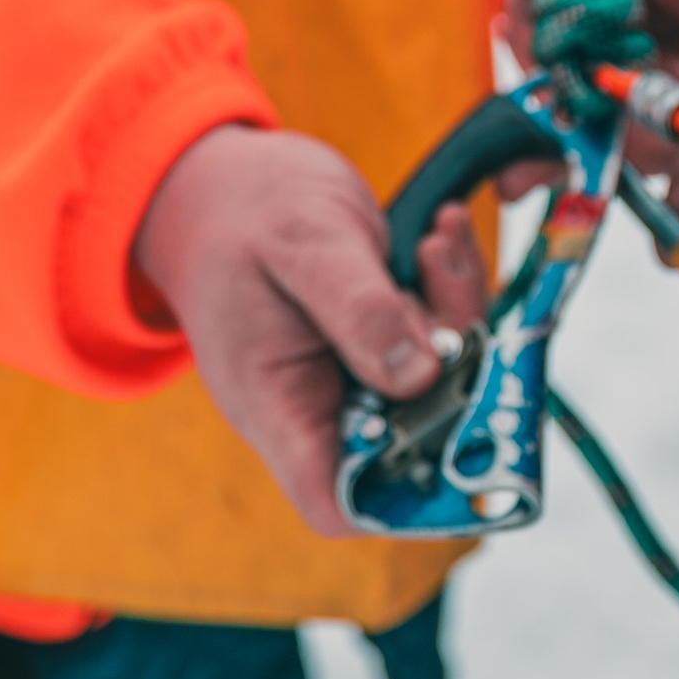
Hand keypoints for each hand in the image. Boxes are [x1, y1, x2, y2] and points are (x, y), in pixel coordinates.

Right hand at [132, 127, 489, 537]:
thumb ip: (359, 309)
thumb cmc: (242, 210)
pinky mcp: (380, 340)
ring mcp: (352, 374)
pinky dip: (451, 293)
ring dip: (458, 319)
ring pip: (439, 385)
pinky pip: (438, 339)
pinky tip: (439, 238)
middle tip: (446, 288)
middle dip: (454, 374)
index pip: (335, 500)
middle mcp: (319, 404)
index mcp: (276, 406)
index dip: (399, 498)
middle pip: (410, 440)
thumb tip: (421, 377)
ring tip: (437, 247)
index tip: (455, 434)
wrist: (220, 178)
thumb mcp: (304, 244)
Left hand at [506, 0, 678, 228]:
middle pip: (662, 144)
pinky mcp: (639, 73)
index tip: (664, 242)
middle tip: (517, 168)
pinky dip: (549, 78)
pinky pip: (590, 96)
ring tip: (517, 30)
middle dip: (587, 144)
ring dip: (556, 105)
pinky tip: (519, 25)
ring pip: (616, 126)